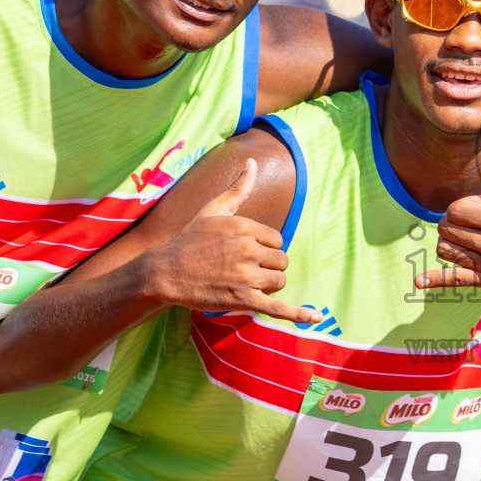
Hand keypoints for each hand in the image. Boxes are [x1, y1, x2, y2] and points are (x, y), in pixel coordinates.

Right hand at [142, 159, 321, 324]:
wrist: (165, 271)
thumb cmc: (189, 239)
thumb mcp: (213, 209)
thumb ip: (238, 188)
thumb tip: (253, 162)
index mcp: (245, 227)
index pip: (277, 240)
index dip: (264, 248)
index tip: (245, 252)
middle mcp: (248, 250)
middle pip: (281, 261)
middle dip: (268, 266)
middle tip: (242, 269)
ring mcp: (246, 276)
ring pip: (280, 281)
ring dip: (268, 284)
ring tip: (245, 283)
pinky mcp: (242, 299)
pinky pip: (278, 308)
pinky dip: (298, 314)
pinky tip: (315, 318)